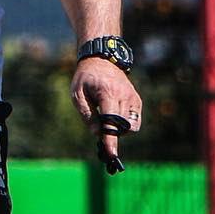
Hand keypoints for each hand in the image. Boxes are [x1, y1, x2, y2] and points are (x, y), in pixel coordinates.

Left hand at [71, 58, 141, 174]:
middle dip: (111, 135)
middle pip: (122, 127)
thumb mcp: (77, 95)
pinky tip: (115, 117)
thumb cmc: (86, 78)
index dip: (110, 139)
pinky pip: (135, 121)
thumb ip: (87, 115)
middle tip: (100, 134)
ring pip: (131, 126)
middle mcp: (123, 96)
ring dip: (119, 130)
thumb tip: (97, 134)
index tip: (111, 154)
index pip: (111, 121)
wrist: (101, 59)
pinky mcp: (136, 100)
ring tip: (106, 122)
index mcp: (107, 93)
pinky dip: (126, 125)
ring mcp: (132, 98)